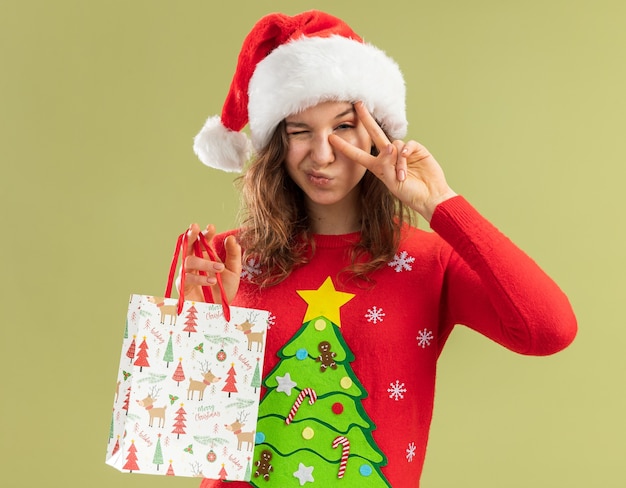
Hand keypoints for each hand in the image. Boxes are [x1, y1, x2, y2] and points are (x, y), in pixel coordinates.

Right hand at [178, 223, 240, 303]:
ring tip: (219, 268)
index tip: (211, 227)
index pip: (203, 241)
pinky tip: (211, 280)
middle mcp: (195, 262)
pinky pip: (187, 277)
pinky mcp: (183, 285)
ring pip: (189, 260)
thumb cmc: (225, 290)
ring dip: (204, 262)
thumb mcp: (234, 271)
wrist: (220, 311)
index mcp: (206, 256)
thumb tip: (231, 238)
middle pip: (188, 245)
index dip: (205, 233)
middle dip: (190, 235)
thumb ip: (234, 255)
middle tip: (194, 227)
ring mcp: (187, 273)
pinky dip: (200, 278)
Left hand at [329, 101, 456, 221]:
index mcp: (378, 167)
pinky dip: (406, 151)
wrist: (429, 196)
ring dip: (397, 161)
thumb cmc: (409, 193)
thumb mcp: (391, 182)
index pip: (358, 155)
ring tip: (402, 177)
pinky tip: (407, 158)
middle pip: (375, 134)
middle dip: (366, 119)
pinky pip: (407, 144)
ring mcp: (402, 152)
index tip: (330, 138)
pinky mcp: (416, 150)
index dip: (345, 147)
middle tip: (357, 104)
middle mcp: (388, 156)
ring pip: (393, 145)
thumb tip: (388, 146)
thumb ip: (387, 165)